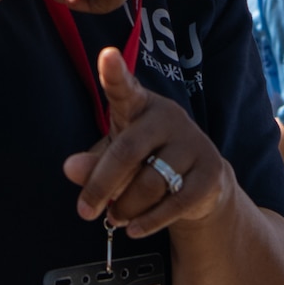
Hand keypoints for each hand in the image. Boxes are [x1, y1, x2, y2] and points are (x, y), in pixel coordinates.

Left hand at [63, 47, 232, 235]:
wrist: (202, 185)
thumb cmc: (149, 162)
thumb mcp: (116, 159)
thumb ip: (93, 163)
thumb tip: (71, 169)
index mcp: (141, 106)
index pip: (125, 88)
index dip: (115, 72)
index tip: (106, 55)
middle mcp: (170, 118)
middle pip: (128, 151)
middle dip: (102, 186)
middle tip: (84, 211)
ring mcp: (194, 144)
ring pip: (150, 183)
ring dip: (126, 208)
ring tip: (116, 217)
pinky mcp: (212, 172)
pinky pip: (175, 203)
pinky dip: (149, 221)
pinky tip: (135, 229)